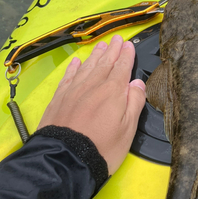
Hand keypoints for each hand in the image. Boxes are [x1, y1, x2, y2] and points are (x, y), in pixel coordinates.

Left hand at [38, 35, 145, 174]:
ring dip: (95, 55)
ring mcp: (74, 90)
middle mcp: (93, 85)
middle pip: (105, 63)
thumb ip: (134, 102)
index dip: (126, 56)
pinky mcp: (59, 98)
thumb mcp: (128, 129)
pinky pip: (68, 76)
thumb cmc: (103, 147)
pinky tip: (77, 62)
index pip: (122, 68)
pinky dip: (73, 68)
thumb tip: (138, 82)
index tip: (128, 45)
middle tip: (116, 39)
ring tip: (101, 45)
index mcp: (113, 92)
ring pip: (87, 66)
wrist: (66, 159)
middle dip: (112, 50)